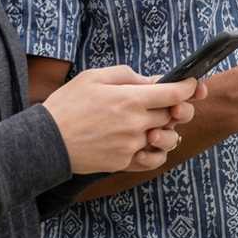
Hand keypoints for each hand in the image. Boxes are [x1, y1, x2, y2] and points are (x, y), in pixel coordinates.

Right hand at [43, 66, 204, 173]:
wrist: (45, 141)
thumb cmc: (67, 105)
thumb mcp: (93, 77)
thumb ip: (126, 76)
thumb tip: (150, 80)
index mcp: (130, 99)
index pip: (175, 93)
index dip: (189, 87)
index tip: (193, 83)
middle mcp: (135, 124)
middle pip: (173, 115)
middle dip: (176, 107)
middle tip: (169, 103)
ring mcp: (131, 145)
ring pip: (166, 138)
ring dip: (167, 130)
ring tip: (155, 125)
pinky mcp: (123, 162)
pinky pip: (153, 160)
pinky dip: (156, 152)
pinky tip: (148, 144)